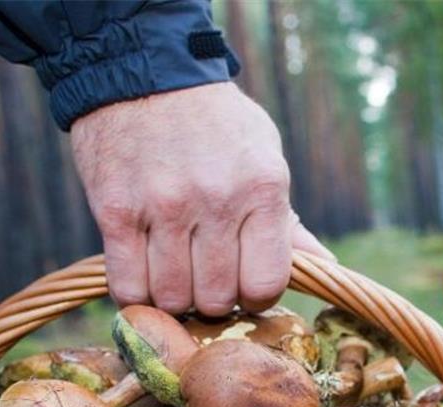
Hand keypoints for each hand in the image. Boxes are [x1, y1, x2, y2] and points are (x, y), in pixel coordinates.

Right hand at [71, 82, 331, 315]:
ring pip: (171, 299)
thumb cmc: (214, 123)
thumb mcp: (263, 157)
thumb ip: (287, 221)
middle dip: (212, 299)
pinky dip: (136, 293)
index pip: (266, 284)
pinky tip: (143, 275)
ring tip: (173, 272)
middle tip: (203, 276)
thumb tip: (326, 267)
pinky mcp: (116, 212)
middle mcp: (216, 200)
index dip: (255, 296)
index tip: (242, 284)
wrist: (143, 72)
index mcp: (262, 187)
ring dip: (172, 297)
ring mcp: (163, 207)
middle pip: (216, 299)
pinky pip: (128, 287)